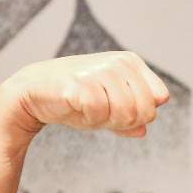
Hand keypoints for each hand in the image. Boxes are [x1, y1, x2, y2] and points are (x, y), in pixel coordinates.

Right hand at [1, 51, 169, 138]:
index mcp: (130, 62)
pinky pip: (101, 115)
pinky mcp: (82, 83)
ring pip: (126, 114)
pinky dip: (89, 120)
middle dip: (123, 121)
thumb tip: (143, 130)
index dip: (139, 113)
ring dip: (105, 121)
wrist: (33, 91)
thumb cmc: (74, 99)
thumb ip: (129, 119)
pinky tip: (75, 107)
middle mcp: (119, 62)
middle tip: (100, 111)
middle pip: (145, 110)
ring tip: (87, 108)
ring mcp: (100, 70)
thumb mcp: (107, 109)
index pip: (159, 98)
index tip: (117, 107)